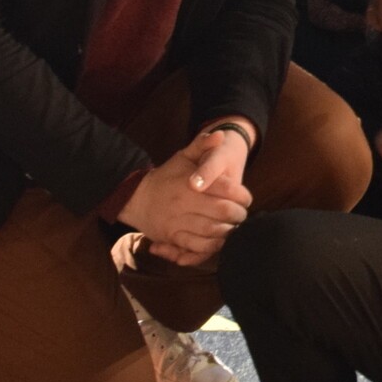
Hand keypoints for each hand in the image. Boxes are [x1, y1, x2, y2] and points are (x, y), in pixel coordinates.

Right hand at [118, 136, 253, 268]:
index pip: (226, 189)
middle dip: (239, 214)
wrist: (136, 199)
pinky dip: (213, 246)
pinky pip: (197, 246)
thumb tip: (220, 134)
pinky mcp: (172, 238)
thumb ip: (202, 144)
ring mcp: (177, 222)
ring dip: (229, 231)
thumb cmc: (165, 177)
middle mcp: (184, 203)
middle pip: (224, 212)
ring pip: (213, 231)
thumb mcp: (182, 157)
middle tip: (243, 214)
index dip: (242, 195)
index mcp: (190, 183)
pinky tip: (220, 240)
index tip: (246, 198)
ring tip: (234, 226)